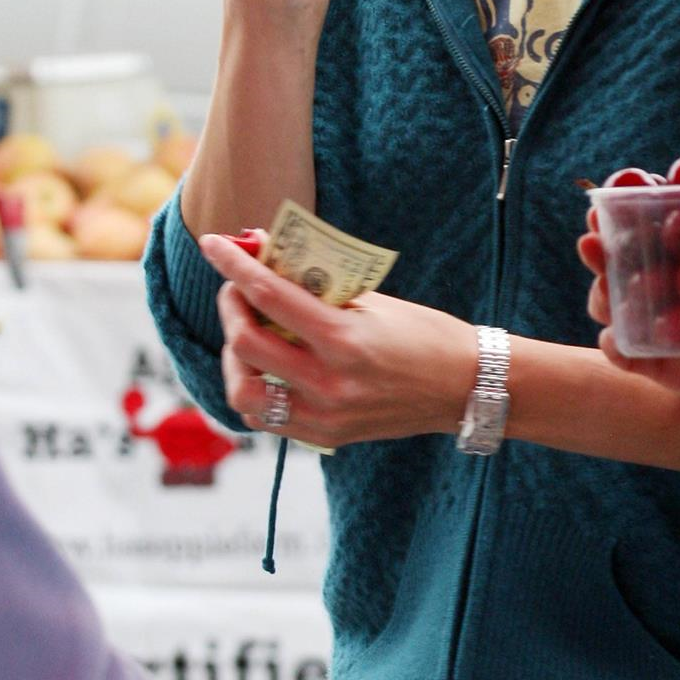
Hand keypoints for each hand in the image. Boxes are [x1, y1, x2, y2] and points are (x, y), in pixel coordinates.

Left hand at [199, 234, 476, 447]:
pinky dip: (256, 390)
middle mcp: (330, 383)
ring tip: (245, 335)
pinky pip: (267, 419)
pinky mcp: (326, 436)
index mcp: (346, 340)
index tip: (213, 242)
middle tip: (237, 289)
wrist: (467, 388)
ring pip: (245, 393)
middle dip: (231, 308)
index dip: (235, 265)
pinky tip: (264, 368)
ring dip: (235, 358)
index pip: (271, 295)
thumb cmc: (426, 335)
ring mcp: (326, 416)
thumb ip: (320, 286)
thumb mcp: (376, 301)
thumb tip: (267, 255)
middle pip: (247, 345)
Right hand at [577, 215, 679, 431]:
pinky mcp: (664, 364)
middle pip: (635, 250)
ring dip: (607, 288)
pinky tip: (615, 342)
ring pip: (622, 299)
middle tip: (598, 228)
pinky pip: (631, 355)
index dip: (660, 194)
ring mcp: (667, 318)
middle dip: (612, 237)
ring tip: (609, 285)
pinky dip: (619, 347)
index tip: (647, 184)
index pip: (678, 210)